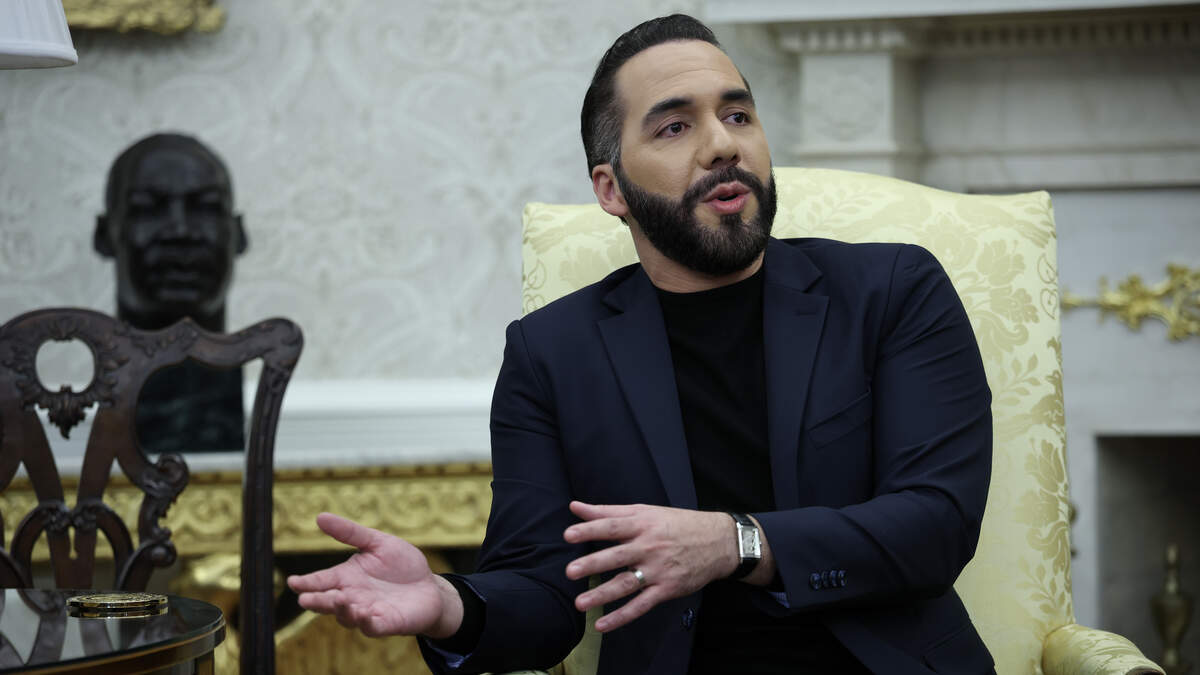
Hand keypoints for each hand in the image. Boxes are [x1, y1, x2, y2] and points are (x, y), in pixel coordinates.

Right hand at [286, 513, 463, 638]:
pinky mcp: (386, 623)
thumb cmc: (401, 565)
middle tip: (305, 599)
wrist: (430, 587)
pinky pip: (372, 627)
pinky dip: (366, 622)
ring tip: (339, 599)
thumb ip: (350, 533)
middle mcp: (352, 597)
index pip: (321, 581)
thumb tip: (319, 517)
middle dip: (317, 601)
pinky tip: (364, 614)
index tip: (293, 582)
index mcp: (347, 577)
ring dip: (341, 610)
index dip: (307, 583)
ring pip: (347, 616)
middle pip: (329, 601)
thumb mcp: (377, 542)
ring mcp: (367, 612)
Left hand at [562, 501, 736, 632]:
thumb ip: (607, 512)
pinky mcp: (667, 589)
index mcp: (642, 525)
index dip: (590, 530)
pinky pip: (641, 605)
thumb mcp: (645, 511)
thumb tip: (575, 507)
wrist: (719, 542)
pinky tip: (602, 624)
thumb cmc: (677, 524)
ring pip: (627, 584)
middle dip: (593, 564)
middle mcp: (649, 547)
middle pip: (617, 556)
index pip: (612, 527)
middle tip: (570, 572)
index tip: (569, 535)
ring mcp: (658, 570)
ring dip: (603, 595)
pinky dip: (622, 617)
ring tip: (580, 603)